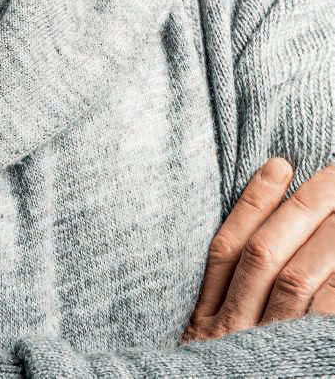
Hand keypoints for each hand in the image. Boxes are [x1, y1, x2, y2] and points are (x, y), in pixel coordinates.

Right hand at [181, 157, 334, 342]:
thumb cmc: (222, 366)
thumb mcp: (208, 345)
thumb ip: (223, 303)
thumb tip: (264, 236)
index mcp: (202, 323)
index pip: (225, 250)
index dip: (253, 202)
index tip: (279, 165)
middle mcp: (230, 331)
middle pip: (262, 255)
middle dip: (301, 208)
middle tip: (331, 173)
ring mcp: (264, 346)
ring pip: (294, 279)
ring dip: (327, 236)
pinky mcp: (296, 356)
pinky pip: (322, 313)